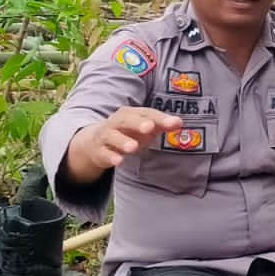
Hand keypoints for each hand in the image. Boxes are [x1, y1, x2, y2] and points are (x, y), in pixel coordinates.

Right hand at [66, 107, 183, 181]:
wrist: (95, 142)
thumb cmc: (127, 132)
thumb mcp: (144, 128)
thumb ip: (161, 124)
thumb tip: (179, 123)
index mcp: (131, 114)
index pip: (147, 113)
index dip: (160, 118)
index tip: (175, 123)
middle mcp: (117, 122)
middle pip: (127, 120)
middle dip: (138, 123)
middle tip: (149, 128)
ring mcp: (106, 136)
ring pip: (113, 136)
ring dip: (123, 141)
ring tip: (133, 147)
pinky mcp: (99, 150)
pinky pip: (104, 153)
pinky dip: (111, 157)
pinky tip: (119, 161)